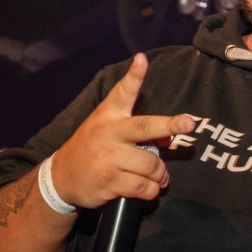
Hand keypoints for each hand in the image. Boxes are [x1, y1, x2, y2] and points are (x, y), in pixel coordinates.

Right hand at [52, 53, 194, 207]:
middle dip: (170, 125)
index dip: (134, 76)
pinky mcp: (110, 181)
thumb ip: (138, 130)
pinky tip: (149, 189)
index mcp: (109, 116)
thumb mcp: (108, 129)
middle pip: (146, 128)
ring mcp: (108, 158)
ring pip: (152, 165)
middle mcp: (109, 133)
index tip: (142, 60)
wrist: (62, 177)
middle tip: (189, 123)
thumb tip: (170, 139)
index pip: (123, 92)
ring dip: (161, 175)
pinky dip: (152, 191)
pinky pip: (144, 187)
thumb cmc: (92, 148)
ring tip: (159, 177)